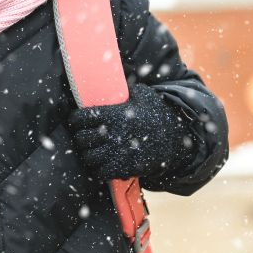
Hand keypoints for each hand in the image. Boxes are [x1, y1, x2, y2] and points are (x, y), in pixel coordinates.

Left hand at [67, 84, 195, 180]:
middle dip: (80, 138)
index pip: (81, 118)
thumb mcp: (143, 95)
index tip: (76, 121)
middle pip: (82, 139)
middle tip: (83, 137)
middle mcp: (113, 134)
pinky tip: (101, 163)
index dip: (75, 120)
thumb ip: (124, 89)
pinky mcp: (125, 168)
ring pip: (89, 157)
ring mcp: (118, 153)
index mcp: (114, 114)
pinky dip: (98, 169)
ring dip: (88, 154)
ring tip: (91, 150)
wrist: (177, 139)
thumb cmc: (157, 114)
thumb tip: (108, 80)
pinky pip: (101, 172)